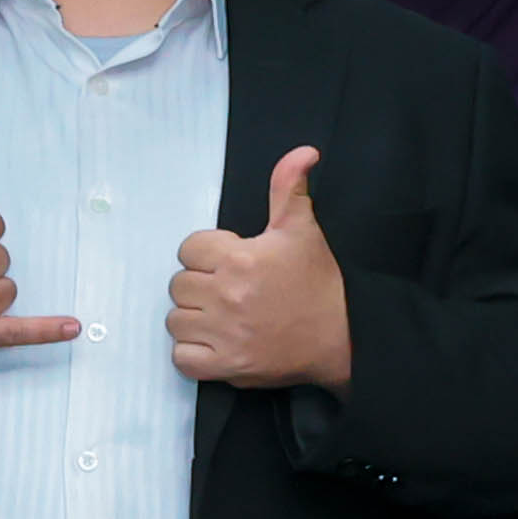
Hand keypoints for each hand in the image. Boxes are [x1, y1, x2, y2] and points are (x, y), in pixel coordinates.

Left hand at [166, 147, 352, 389]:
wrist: (342, 336)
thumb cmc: (319, 283)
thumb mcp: (303, 230)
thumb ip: (289, 188)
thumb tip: (302, 152)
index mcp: (240, 259)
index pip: (188, 249)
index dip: (206, 254)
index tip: (230, 262)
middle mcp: (227, 296)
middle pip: (178, 284)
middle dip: (199, 286)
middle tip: (229, 291)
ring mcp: (224, 333)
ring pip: (175, 320)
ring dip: (193, 319)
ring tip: (224, 316)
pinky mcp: (225, 366)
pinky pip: (181, 357)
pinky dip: (192, 353)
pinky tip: (216, 341)